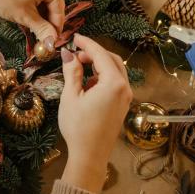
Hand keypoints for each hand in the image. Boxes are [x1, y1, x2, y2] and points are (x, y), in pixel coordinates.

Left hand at [0, 0, 64, 42]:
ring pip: (46, 1)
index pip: (59, 12)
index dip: (55, 30)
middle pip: (54, 6)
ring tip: (31, 28)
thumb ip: (41, 29)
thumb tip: (52, 44)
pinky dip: (35, 6)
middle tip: (40, 39)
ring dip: (41, 15)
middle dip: (47, 22)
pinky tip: (27, 16)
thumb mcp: (23, 16)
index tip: (50, 45)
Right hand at [58, 34, 132, 192]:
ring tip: (79, 67)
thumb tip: (68, 54)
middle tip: (76, 53)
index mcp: (113, 83)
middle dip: (94, 53)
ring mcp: (126, 97)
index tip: (75, 37)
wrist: (90, 156)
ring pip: (115, 71)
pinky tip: (87, 84)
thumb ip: (72, 72)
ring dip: (99, 65)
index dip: (87, 44)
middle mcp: (124, 88)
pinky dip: (103, 77)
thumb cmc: (78, 127)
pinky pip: (116, 83)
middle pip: (111, 60)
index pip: (101, 55)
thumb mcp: (71, 96)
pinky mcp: (123, 105)